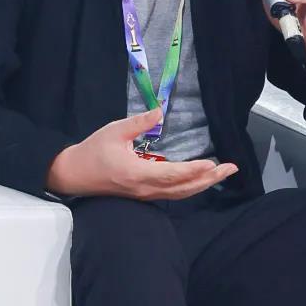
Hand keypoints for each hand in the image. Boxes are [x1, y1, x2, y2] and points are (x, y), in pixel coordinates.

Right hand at [46, 107, 237, 200]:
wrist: (73, 175)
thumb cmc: (92, 151)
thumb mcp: (114, 131)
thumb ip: (139, 121)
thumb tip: (160, 111)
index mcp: (137, 173)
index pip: (173, 174)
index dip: (194, 170)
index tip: (212, 163)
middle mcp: (145, 189)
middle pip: (184, 188)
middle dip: (209, 179)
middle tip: (232, 169)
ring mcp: (145, 195)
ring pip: (180, 194)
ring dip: (203, 184)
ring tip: (223, 173)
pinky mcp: (144, 195)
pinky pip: (173, 194)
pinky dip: (190, 187)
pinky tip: (201, 180)